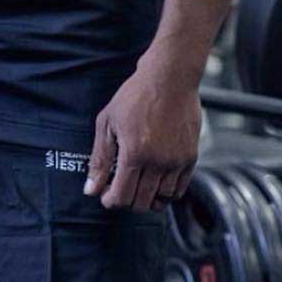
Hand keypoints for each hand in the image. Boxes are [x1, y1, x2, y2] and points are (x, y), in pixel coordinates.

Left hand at [85, 67, 200, 212]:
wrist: (170, 78)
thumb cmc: (136, 96)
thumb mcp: (107, 124)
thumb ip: (99, 159)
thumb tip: (91, 188)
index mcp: (134, 154)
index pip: (121, 196)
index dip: (110, 201)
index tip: (106, 195)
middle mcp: (158, 162)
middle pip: (141, 202)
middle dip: (126, 201)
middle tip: (120, 189)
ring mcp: (177, 161)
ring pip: (162, 199)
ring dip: (147, 198)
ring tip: (138, 185)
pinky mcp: (191, 157)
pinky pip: (180, 188)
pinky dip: (167, 192)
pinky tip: (156, 181)